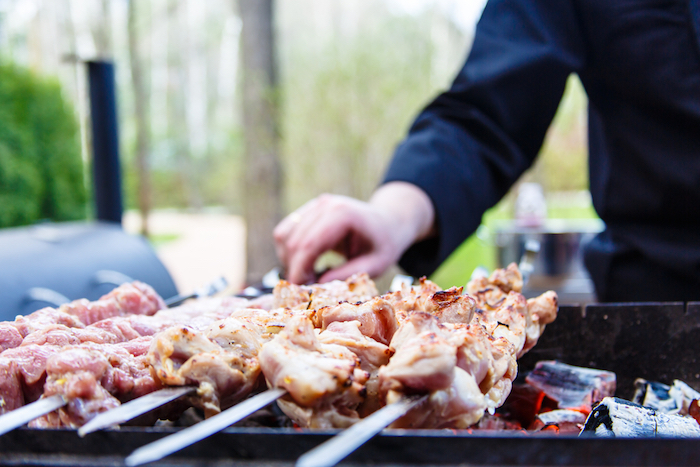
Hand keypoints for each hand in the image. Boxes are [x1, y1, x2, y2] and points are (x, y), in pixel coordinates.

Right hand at [274, 182, 434, 283]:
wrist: (388, 222)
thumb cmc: (384, 244)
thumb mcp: (375, 265)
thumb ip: (347, 274)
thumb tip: (317, 286)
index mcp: (342, 214)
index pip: (309, 244)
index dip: (300, 269)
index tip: (299, 290)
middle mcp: (325, 205)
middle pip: (293, 241)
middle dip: (294, 268)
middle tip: (306, 289)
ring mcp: (315, 205)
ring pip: (283, 235)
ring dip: (288, 260)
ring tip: (308, 276)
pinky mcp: (308, 210)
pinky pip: (285, 231)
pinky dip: (289, 251)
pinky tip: (306, 264)